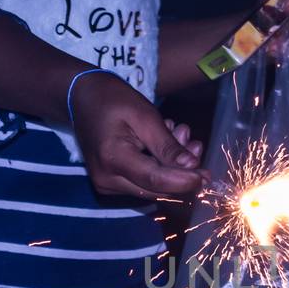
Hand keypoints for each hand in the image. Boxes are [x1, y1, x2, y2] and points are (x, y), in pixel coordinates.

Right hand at [71, 73, 206, 198]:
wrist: (81, 98)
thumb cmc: (113, 100)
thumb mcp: (145, 116)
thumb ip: (167, 145)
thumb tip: (192, 167)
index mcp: (113, 159)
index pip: (155, 180)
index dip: (184, 181)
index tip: (206, 176)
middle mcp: (107, 180)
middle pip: (156, 189)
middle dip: (181, 173)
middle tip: (196, 145)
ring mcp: (107, 185)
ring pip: (152, 188)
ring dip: (172, 168)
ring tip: (180, 136)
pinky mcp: (111, 184)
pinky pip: (143, 183)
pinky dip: (159, 168)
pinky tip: (165, 144)